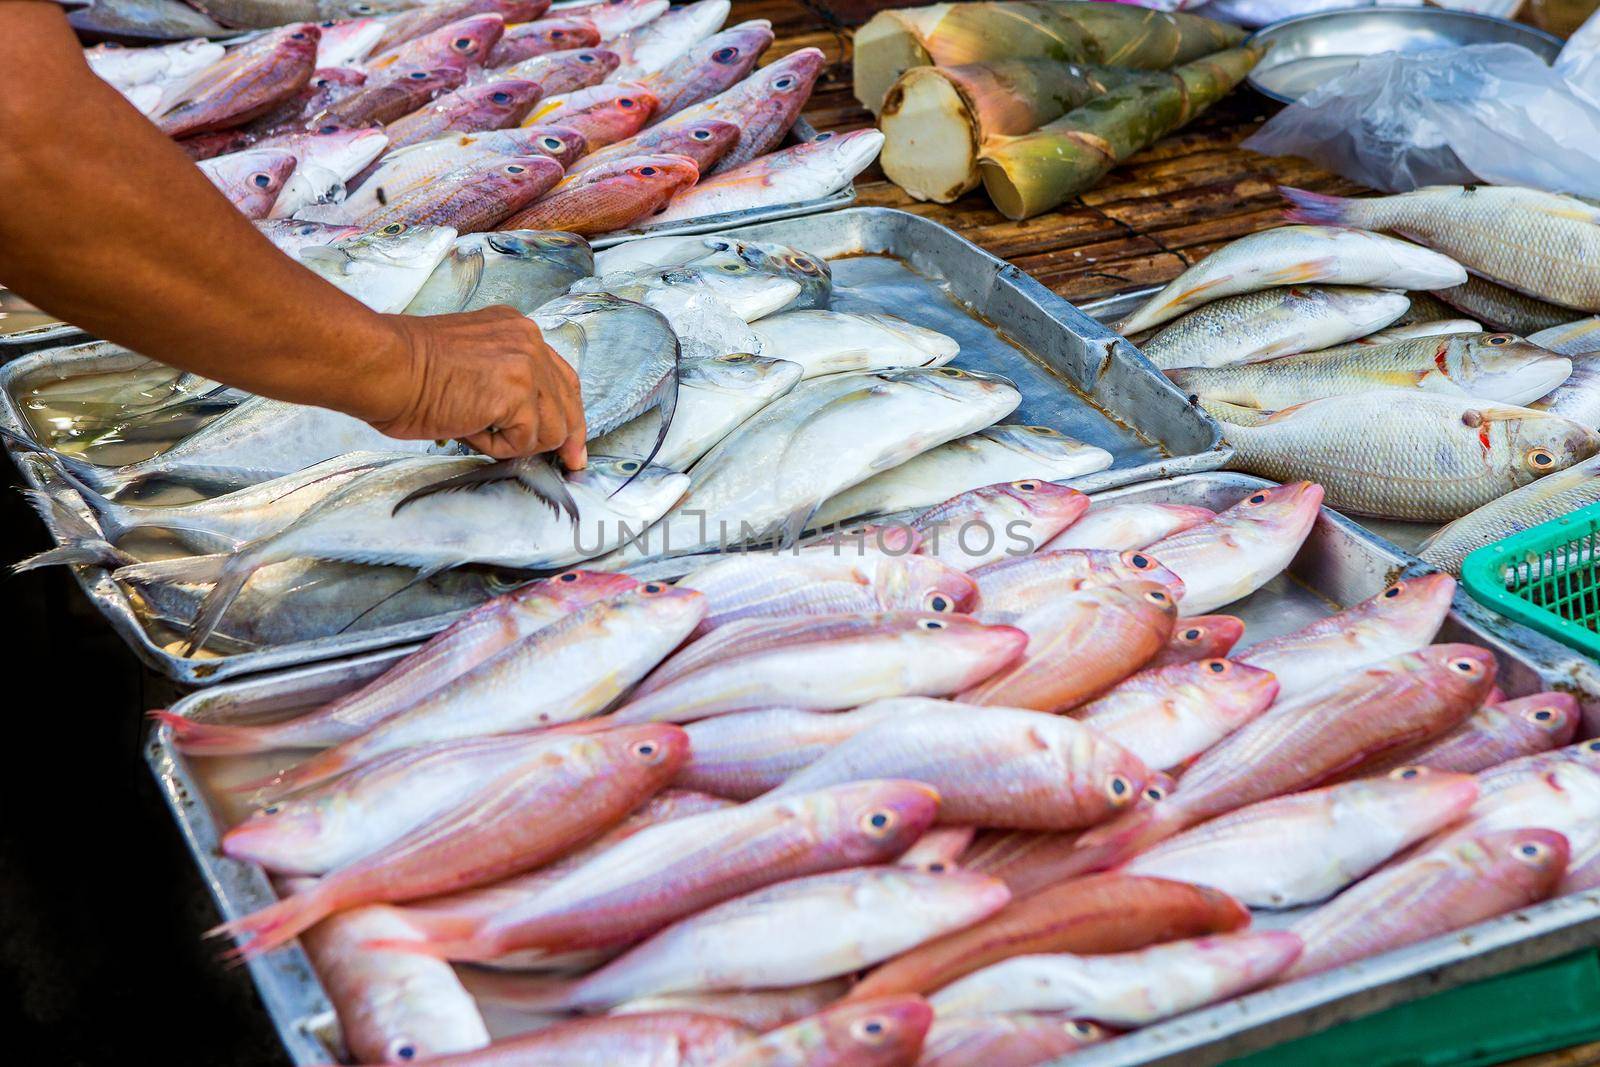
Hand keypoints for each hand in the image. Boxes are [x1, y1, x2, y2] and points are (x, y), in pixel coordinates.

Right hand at [373, 306, 587, 465]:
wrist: (384, 367)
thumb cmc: (406, 371)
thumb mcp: (470, 363)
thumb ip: (503, 381)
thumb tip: (525, 425)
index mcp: (515, 330)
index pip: (561, 377)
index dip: (569, 413)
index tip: (574, 442)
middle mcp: (527, 340)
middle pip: (568, 402)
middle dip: (567, 440)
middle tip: (570, 466)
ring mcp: (526, 364)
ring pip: (552, 429)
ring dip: (516, 442)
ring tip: (477, 428)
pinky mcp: (518, 393)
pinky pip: (525, 442)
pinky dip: (497, 447)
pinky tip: (469, 428)